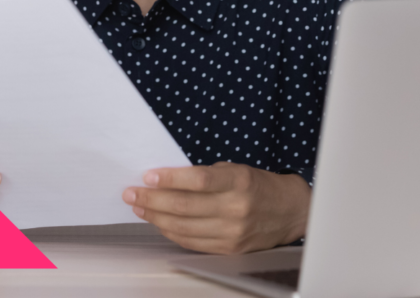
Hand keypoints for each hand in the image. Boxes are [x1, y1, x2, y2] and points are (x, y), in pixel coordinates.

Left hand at [122, 162, 309, 253]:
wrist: (288, 211)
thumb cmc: (255, 184)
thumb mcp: (234, 169)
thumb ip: (204, 175)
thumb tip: (165, 178)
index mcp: (238, 181)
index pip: (198, 181)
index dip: (170, 179)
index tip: (147, 176)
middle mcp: (236, 209)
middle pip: (185, 207)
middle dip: (153, 199)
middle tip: (131, 192)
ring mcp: (233, 233)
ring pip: (184, 227)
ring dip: (156, 217)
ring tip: (139, 206)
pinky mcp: (229, 250)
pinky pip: (192, 243)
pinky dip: (171, 232)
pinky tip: (158, 222)